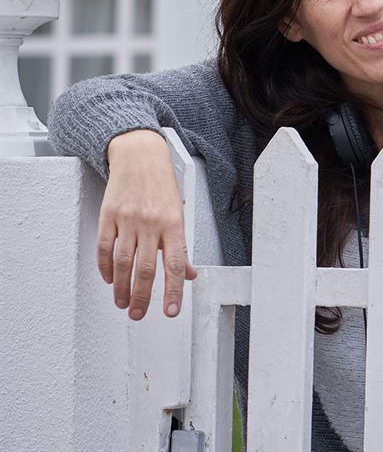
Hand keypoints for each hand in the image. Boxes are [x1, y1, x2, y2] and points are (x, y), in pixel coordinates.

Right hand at [99, 129, 196, 319]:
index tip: (170, 311)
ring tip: (123, 303)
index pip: (174, 265)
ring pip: (123, 263)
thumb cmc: (162, 185)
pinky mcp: (108, 216)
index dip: (173, 291)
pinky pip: (105, 247)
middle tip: (139, 314)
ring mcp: (128, 220)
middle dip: (142, 297)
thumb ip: (181, 246)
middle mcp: (151, 223)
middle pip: (145, 269)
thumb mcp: (180, 213)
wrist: (140, 156)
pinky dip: (106, 267)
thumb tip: (189, 274)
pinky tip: (110, 279)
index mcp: (173, 224)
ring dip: (122, 288)